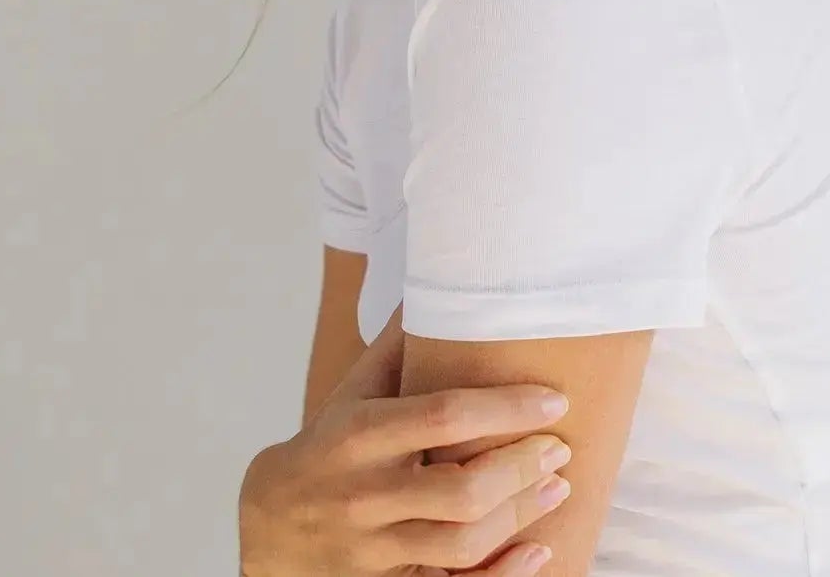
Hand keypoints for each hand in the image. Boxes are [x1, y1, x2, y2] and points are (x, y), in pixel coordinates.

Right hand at [239, 303, 571, 575]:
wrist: (268, 528)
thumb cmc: (326, 448)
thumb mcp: (351, 394)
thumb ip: (396, 347)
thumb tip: (435, 280)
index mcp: (359, 435)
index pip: (444, 416)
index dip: (506, 408)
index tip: (552, 399)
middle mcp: (364, 495)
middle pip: (462, 490)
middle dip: (521, 467)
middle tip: (560, 447)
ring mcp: (373, 550)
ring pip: (462, 543)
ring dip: (521, 516)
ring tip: (556, 488)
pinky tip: (538, 553)